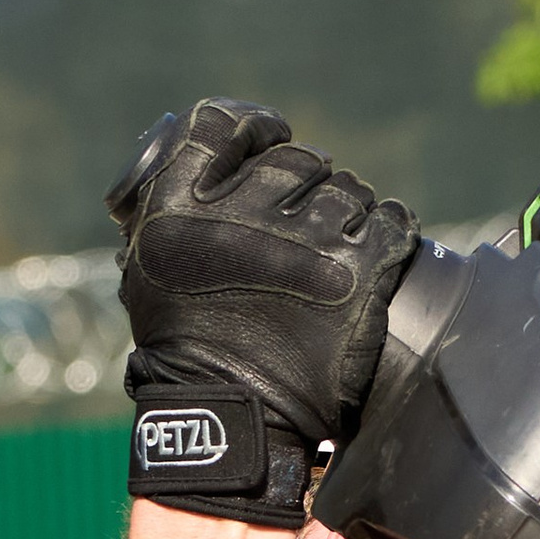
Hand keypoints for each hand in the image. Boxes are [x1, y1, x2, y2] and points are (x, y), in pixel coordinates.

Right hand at [109, 99, 418, 527]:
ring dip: (349, 214)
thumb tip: (219, 151)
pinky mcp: (357, 273)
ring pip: (347, 190)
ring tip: (335, 254)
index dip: (254, 127)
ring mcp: (302, 242)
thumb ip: (175, 205)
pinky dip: (388, 233)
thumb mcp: (149, 264)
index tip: (272, 136)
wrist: (231, 415)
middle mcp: (238, 215)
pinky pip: (389, 222)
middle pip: (295, 159)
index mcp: (179, 205)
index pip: (222, 123)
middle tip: (305, 225)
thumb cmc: (187, 342)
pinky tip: (375, 255)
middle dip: (307, 185)